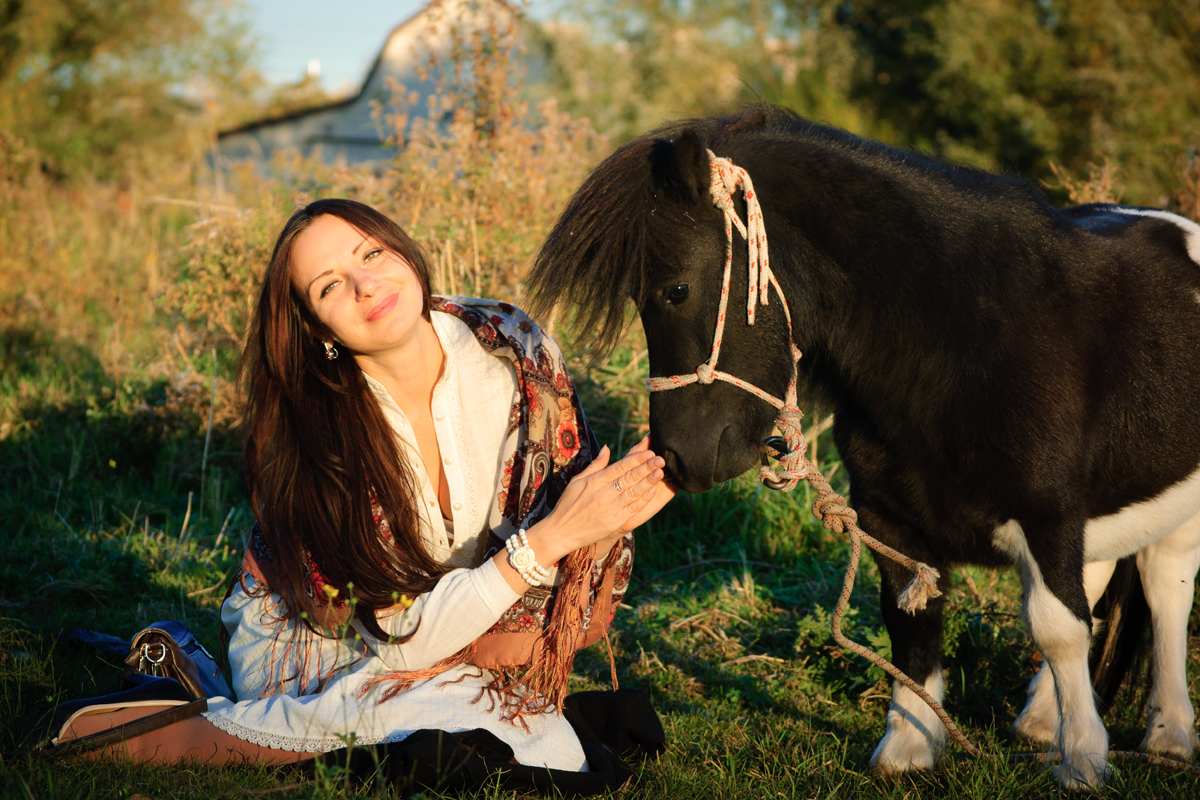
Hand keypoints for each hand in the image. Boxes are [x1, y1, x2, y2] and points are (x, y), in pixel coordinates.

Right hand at [525, 435, 669, 564]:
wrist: (560, 532)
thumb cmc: (567, 504)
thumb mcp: (577, 481)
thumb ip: (595, 465)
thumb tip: (608, 448)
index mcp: (594, 481)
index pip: (619, 467)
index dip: (636, 459)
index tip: (649, 452)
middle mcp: (603, 494)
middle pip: (629, 478)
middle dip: (647, 467)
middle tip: (661, 459)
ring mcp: (609, 509)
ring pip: (633, 492)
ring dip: (648, 482)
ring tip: (660, 472)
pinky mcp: (614, 523)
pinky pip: (632, 509)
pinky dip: (643, 500)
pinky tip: (653, 491)